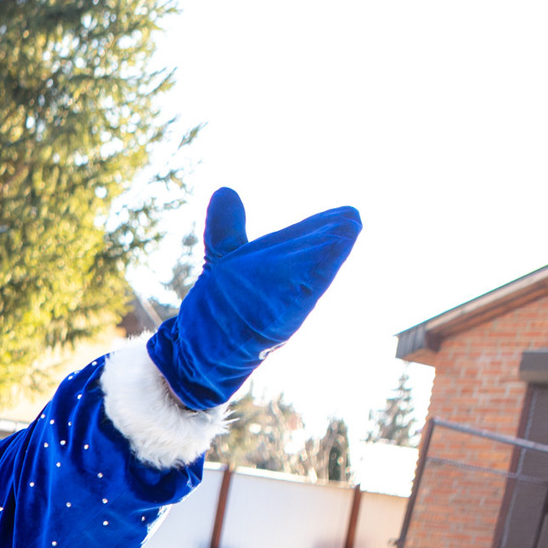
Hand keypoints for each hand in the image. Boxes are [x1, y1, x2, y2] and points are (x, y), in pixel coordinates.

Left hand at [147, 188, 361, 411]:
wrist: (196, 356)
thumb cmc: (219, 309)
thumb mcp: (224, 263)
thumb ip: (228, 230)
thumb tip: (224, 191)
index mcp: (282, 277)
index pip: (306, 250)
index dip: (324, 232)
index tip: (348, 214)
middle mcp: (285, 296)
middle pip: (310, 266)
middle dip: (330, 245)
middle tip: (351, 220)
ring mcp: (274, 314)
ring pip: (303, 286)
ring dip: (321, 264)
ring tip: (345, 236)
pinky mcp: (261, 331)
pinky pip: (284, 309)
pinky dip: (296, 292)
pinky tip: (312, 274)